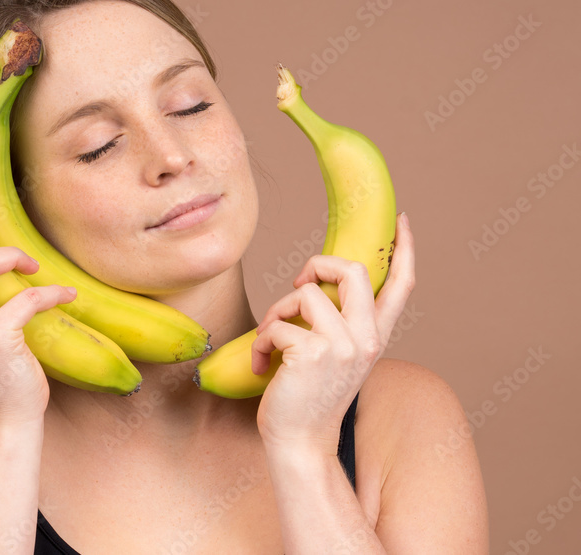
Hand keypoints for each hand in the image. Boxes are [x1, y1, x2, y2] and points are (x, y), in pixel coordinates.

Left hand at [252, 212, 415, 451]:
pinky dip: (260, 341)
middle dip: (316, 263)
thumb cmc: (308, 398)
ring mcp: (342, 346)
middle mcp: (367, 338)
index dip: (404, 249)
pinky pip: (275, 324)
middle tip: (299, 284)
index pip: (402, 285)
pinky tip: (262, 366)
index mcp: (376, 336)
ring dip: (276, 312)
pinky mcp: (312, 353)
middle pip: (353, 270)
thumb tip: (311, 286)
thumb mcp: (333, 356)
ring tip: (269, 341)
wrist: (299, 444)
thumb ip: (336, 323)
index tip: (402, 220)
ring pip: (304, 294)